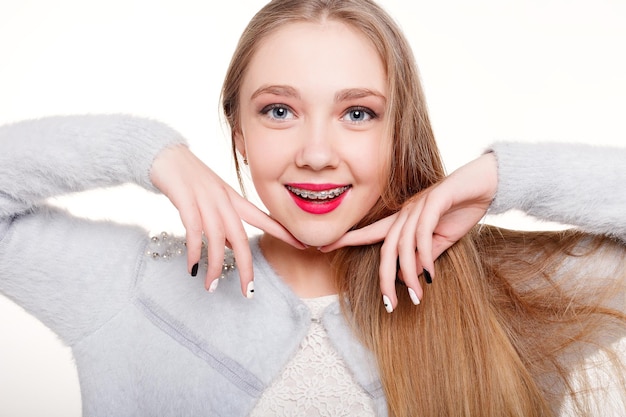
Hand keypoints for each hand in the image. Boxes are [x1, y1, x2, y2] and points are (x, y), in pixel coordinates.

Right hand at [150, 144, 304, 296]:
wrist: (164, 154)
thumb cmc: (188, 180)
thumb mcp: (212, 200)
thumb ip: (223, 223)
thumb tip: (231, 249)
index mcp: (233, 199)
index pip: (263, 218)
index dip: (283, 232)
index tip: (303, 246)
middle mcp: (223, 200)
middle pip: (240, 237)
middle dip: (246, 267)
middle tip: (248, 292)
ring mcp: (205, 199)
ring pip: (217, 237)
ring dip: (215, 265)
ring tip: (211, 286)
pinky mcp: (185, 198)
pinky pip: (193, 229)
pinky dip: (194, 250)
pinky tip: (193, 267)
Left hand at [321, 152, 496, 309]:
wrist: (487, 182)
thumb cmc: (462, 209)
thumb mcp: (443, 239)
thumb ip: (427, 254)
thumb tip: (415, 276)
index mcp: (403, 219)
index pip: (371, 232)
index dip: (347, 239)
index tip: (323, 248)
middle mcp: (406, 212)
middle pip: (385, 248)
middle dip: (384, 278)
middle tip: (389, 305)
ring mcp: (419, 205)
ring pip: (403, 245)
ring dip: (408, 274)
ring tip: (415, 297)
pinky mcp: (435, 201)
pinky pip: (422, 233)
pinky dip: (424, 255)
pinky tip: (430, 274)